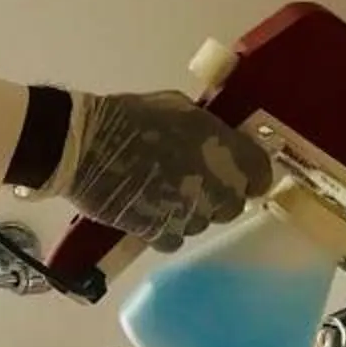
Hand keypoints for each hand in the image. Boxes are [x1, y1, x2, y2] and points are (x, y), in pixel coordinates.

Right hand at [63, 92, 271, 251]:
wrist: (85, 146)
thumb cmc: (129, 117)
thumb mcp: (177, 108)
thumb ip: (207, 130)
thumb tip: (217, 141)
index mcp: (222, 149)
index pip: (261, 174)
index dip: (251, 175)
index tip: (240, 173)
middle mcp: (213, 186)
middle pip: (232, 205)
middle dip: (218, 195)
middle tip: (196, 181)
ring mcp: (187, 213)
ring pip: (203, 222)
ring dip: (191, 211)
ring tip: (166, 194)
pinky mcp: (159, 233)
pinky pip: (175, 238)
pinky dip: (167, 228)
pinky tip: (151, 211)